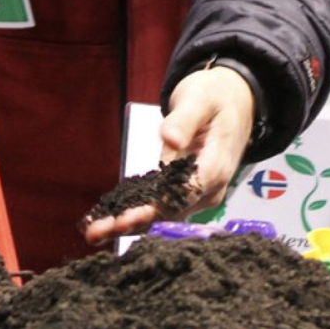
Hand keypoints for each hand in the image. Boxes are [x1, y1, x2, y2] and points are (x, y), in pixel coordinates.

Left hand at [82, 65, 254, 243]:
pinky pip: (161, 206)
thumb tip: (170, 140)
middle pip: (170, 212)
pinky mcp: (184, 190)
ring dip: (130, 224)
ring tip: (94, 232)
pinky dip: (135, 215)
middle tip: (96, 232)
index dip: (154, 209)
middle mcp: (209, 188)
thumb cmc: (216, 96)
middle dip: (134, 223)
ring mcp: (198, 193)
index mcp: (216, 166)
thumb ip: (185, 120)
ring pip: (163, 215)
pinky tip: (107, 222)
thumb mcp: (201, 99)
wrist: (235, 99)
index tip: (125, 217)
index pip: (183, 195)